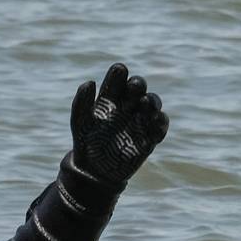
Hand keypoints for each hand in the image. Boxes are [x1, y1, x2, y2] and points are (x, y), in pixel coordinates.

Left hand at [68, 62, 167, 187]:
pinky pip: (160, 125)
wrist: (94, 171)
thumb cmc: (85, 142)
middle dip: (138, 84)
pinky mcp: (150, 136)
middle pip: (138, 87)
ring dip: (152, 100)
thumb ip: (81, 102)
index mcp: (110, 97)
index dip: (119, 73)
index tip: (119, 69)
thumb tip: (90, 82)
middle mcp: (127, 105)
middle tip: (134, 87)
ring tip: (146, 103)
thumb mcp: (79, 121)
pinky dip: (161, 121)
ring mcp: (140, 119)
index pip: (117, 79)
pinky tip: (155, 120)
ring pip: (152, 103)